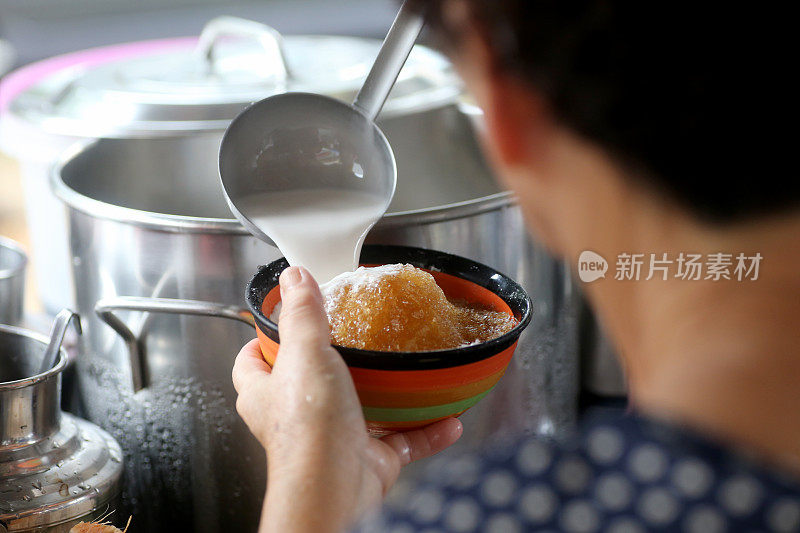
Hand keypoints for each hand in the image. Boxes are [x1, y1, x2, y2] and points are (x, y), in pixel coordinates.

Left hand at [232, 266, 462, 532]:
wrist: (336, 488)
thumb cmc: (308, 428)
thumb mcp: (305, 354)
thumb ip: (302, 314)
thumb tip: (294, 278)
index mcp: (266, 392)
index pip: (251, 361)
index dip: (262, 340)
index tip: (283, 320)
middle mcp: (296, 417)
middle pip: (308, 382)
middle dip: (334, 362)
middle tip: (357, 337)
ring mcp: (334, 438)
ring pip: (362, 410)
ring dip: (388, 394)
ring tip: (407, 370)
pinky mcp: (368, 459)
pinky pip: (403, 440)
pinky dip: (426, 429)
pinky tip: (447, 415)